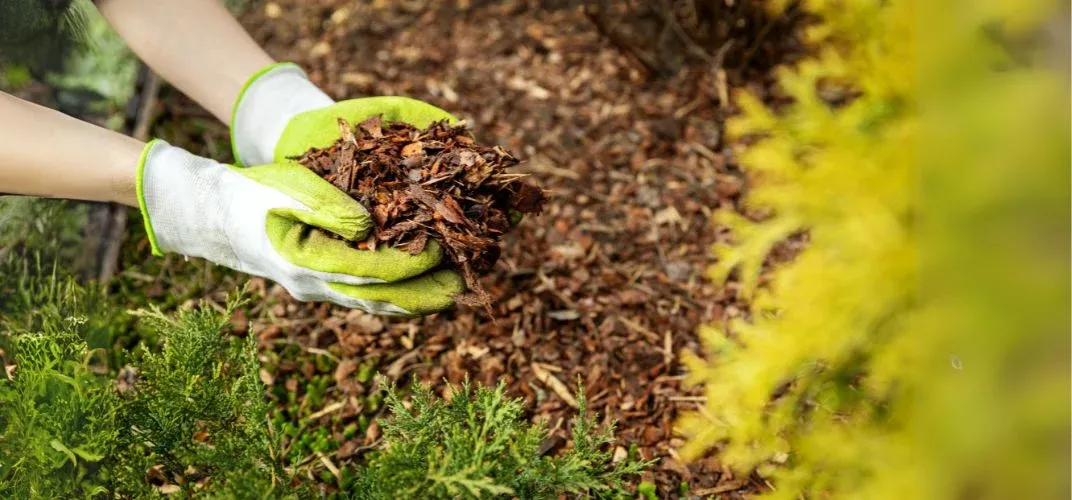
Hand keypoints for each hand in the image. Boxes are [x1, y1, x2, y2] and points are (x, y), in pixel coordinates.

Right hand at [137, 140, 462, 315]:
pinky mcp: (320, 284)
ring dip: (413, 299)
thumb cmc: (251, 193)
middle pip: (379, 298)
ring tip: (452, 291)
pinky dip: (394, 293)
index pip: (371, 270)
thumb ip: (327, 207)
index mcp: (305, 261)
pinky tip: (420, 285)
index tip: (441, 248)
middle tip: (463, 288)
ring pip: (373, 302)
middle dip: (423, 294)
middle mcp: (313, 285)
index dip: (410, 262)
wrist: (214, 214)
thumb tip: (367, 225)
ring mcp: (315, 290)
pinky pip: (364, 296)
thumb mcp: (286, 189)